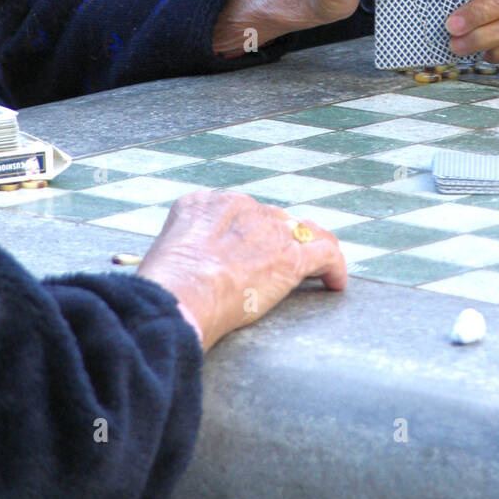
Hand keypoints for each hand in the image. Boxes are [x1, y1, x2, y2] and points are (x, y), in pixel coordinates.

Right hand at [136, 190, 346, 350]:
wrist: (182, 294)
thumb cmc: (164, 287)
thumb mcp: (162, 253)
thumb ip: (181, 250)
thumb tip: (185, 270)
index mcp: (205, 203)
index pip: (237, 212)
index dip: (246, 233)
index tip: (247, 253)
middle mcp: (240, 207)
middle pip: (271, 219)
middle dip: (277, 240)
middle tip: (279, 266)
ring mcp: (268, 229)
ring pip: (302, 231)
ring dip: (310, 248)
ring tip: (320, 266)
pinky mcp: (291, 257)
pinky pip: (325, 253)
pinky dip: (334, 267)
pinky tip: (336, 283)